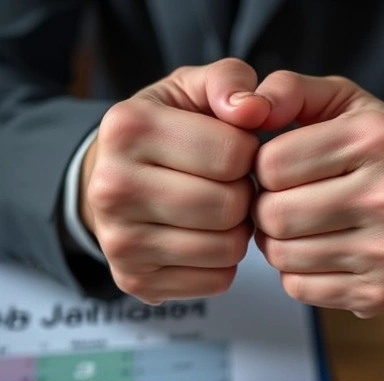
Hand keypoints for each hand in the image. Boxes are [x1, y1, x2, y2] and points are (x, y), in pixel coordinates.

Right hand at [80, 59, 270, 303]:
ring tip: (217, 208)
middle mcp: (112, 187)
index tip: (232, 150)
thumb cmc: (163, 132)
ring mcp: (120, 242)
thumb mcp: (190, 88)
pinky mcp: (135, 279)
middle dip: (242, 193)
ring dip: (236, 228)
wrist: (113, 178)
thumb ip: (229, 81)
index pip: (233, 153)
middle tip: (228, 183)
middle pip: (230, 206)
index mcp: (128, 128)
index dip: (247, 152)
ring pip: (227, 248)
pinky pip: (216, 280)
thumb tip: (254, 109)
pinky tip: (203, 236)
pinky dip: (222, 260)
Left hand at [252, 71, 383, 317]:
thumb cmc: (372, 151)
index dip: (262, 165)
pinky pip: (297, 288)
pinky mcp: (379, 291)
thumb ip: (288, 91)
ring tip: (298, 222)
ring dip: (276, 240)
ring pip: (280, 256)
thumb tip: (245, 106)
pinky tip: (317, 249)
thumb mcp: (339, 102)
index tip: (279, 166)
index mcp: (376, 139)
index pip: (270, 164)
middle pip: (273, 214)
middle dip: (264, 206)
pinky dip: (294, 270)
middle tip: (282, 198)